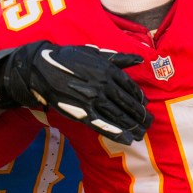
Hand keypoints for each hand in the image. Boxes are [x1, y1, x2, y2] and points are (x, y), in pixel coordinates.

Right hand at [0, 41, 152, 143]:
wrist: (42, 69)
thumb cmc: (69, 59)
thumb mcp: (95, 53)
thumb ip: (119, 58)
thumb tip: (140, 58)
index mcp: (109, 70)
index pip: (130, 87)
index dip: (139, 98)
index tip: (145, 105)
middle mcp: (104, 85)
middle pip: (127, 104)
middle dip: (140, 115)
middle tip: (149, 123)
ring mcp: (94, 100)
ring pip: (118, 116)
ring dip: (133, 126)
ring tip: (142, 133)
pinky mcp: (83, 112)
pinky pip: (103, 125)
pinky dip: (117, 133)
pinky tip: (127, 139)